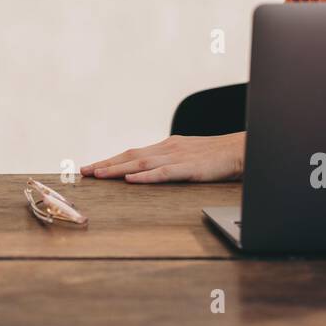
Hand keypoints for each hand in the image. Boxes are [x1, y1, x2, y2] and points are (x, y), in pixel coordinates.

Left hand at [80, 132, 246, 182]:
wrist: (242, 149)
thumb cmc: (218, 156)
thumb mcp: (189, 156)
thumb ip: (170, 162)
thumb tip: (150, 171)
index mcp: (167, 146)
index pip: (133, 153)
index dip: (111, 160)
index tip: (92, 167)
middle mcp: (168, 148)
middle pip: (130, 155)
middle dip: (105, 164)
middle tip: (83, 171)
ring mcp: (178, 157)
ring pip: (141, 162)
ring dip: (117, 168)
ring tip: (98, 175)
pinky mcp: (190, 168)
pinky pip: (164, 172)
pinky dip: (145, 176)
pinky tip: (131, 179)